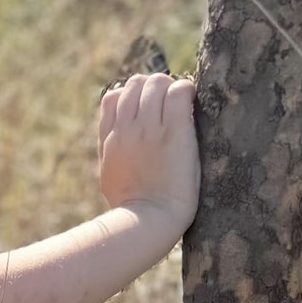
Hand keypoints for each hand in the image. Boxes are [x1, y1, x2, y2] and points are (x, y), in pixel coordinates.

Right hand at [98, 72, 199, 235]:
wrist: (148, 221)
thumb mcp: (110, 175)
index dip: (132, 97)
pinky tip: (192, 106)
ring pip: (158, 81)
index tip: (147, 110)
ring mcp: (149, 128)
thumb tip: (116, 138)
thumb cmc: (132, 208)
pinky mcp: (174, 131)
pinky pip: (180, 91)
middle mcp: (126, 129)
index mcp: (110, 139)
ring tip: (182, 106)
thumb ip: (112, 150)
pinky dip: (187, 91)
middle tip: (170, 105)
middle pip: (136, 83)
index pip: (113, 96)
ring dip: (171, 88)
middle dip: (154, 88)